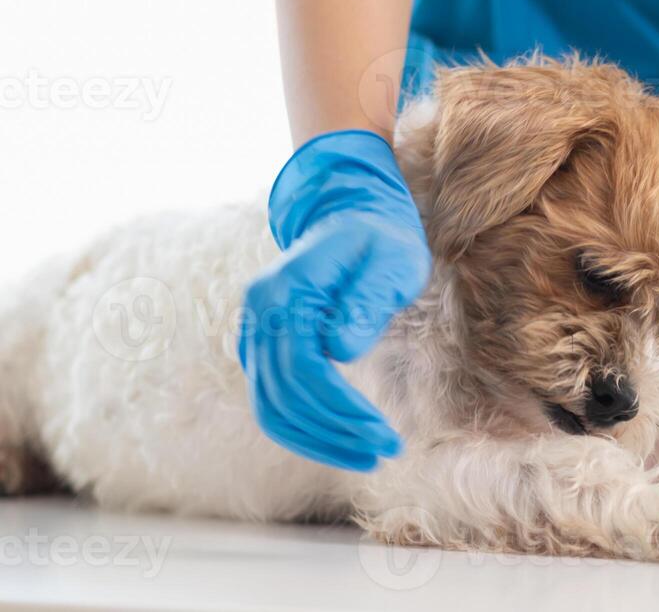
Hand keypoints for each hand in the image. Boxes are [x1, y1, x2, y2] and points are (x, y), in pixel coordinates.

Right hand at [238, 130, 430, 470]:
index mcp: (284, 290)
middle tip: (386, 453)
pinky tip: (344, 442)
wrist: (353, 215)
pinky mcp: (263, 348)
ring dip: (319, 440)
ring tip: (371, 456)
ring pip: (271, 407)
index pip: (303, 368)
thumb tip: (339, 348)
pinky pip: (274, 400)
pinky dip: (305, 429)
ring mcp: (255, 331)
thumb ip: (365, 299)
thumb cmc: (380, 237)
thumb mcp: (391, 258)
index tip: (384, 435)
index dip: (341, 409)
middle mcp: (258, 313)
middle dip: (335, 432)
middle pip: (284, 394)